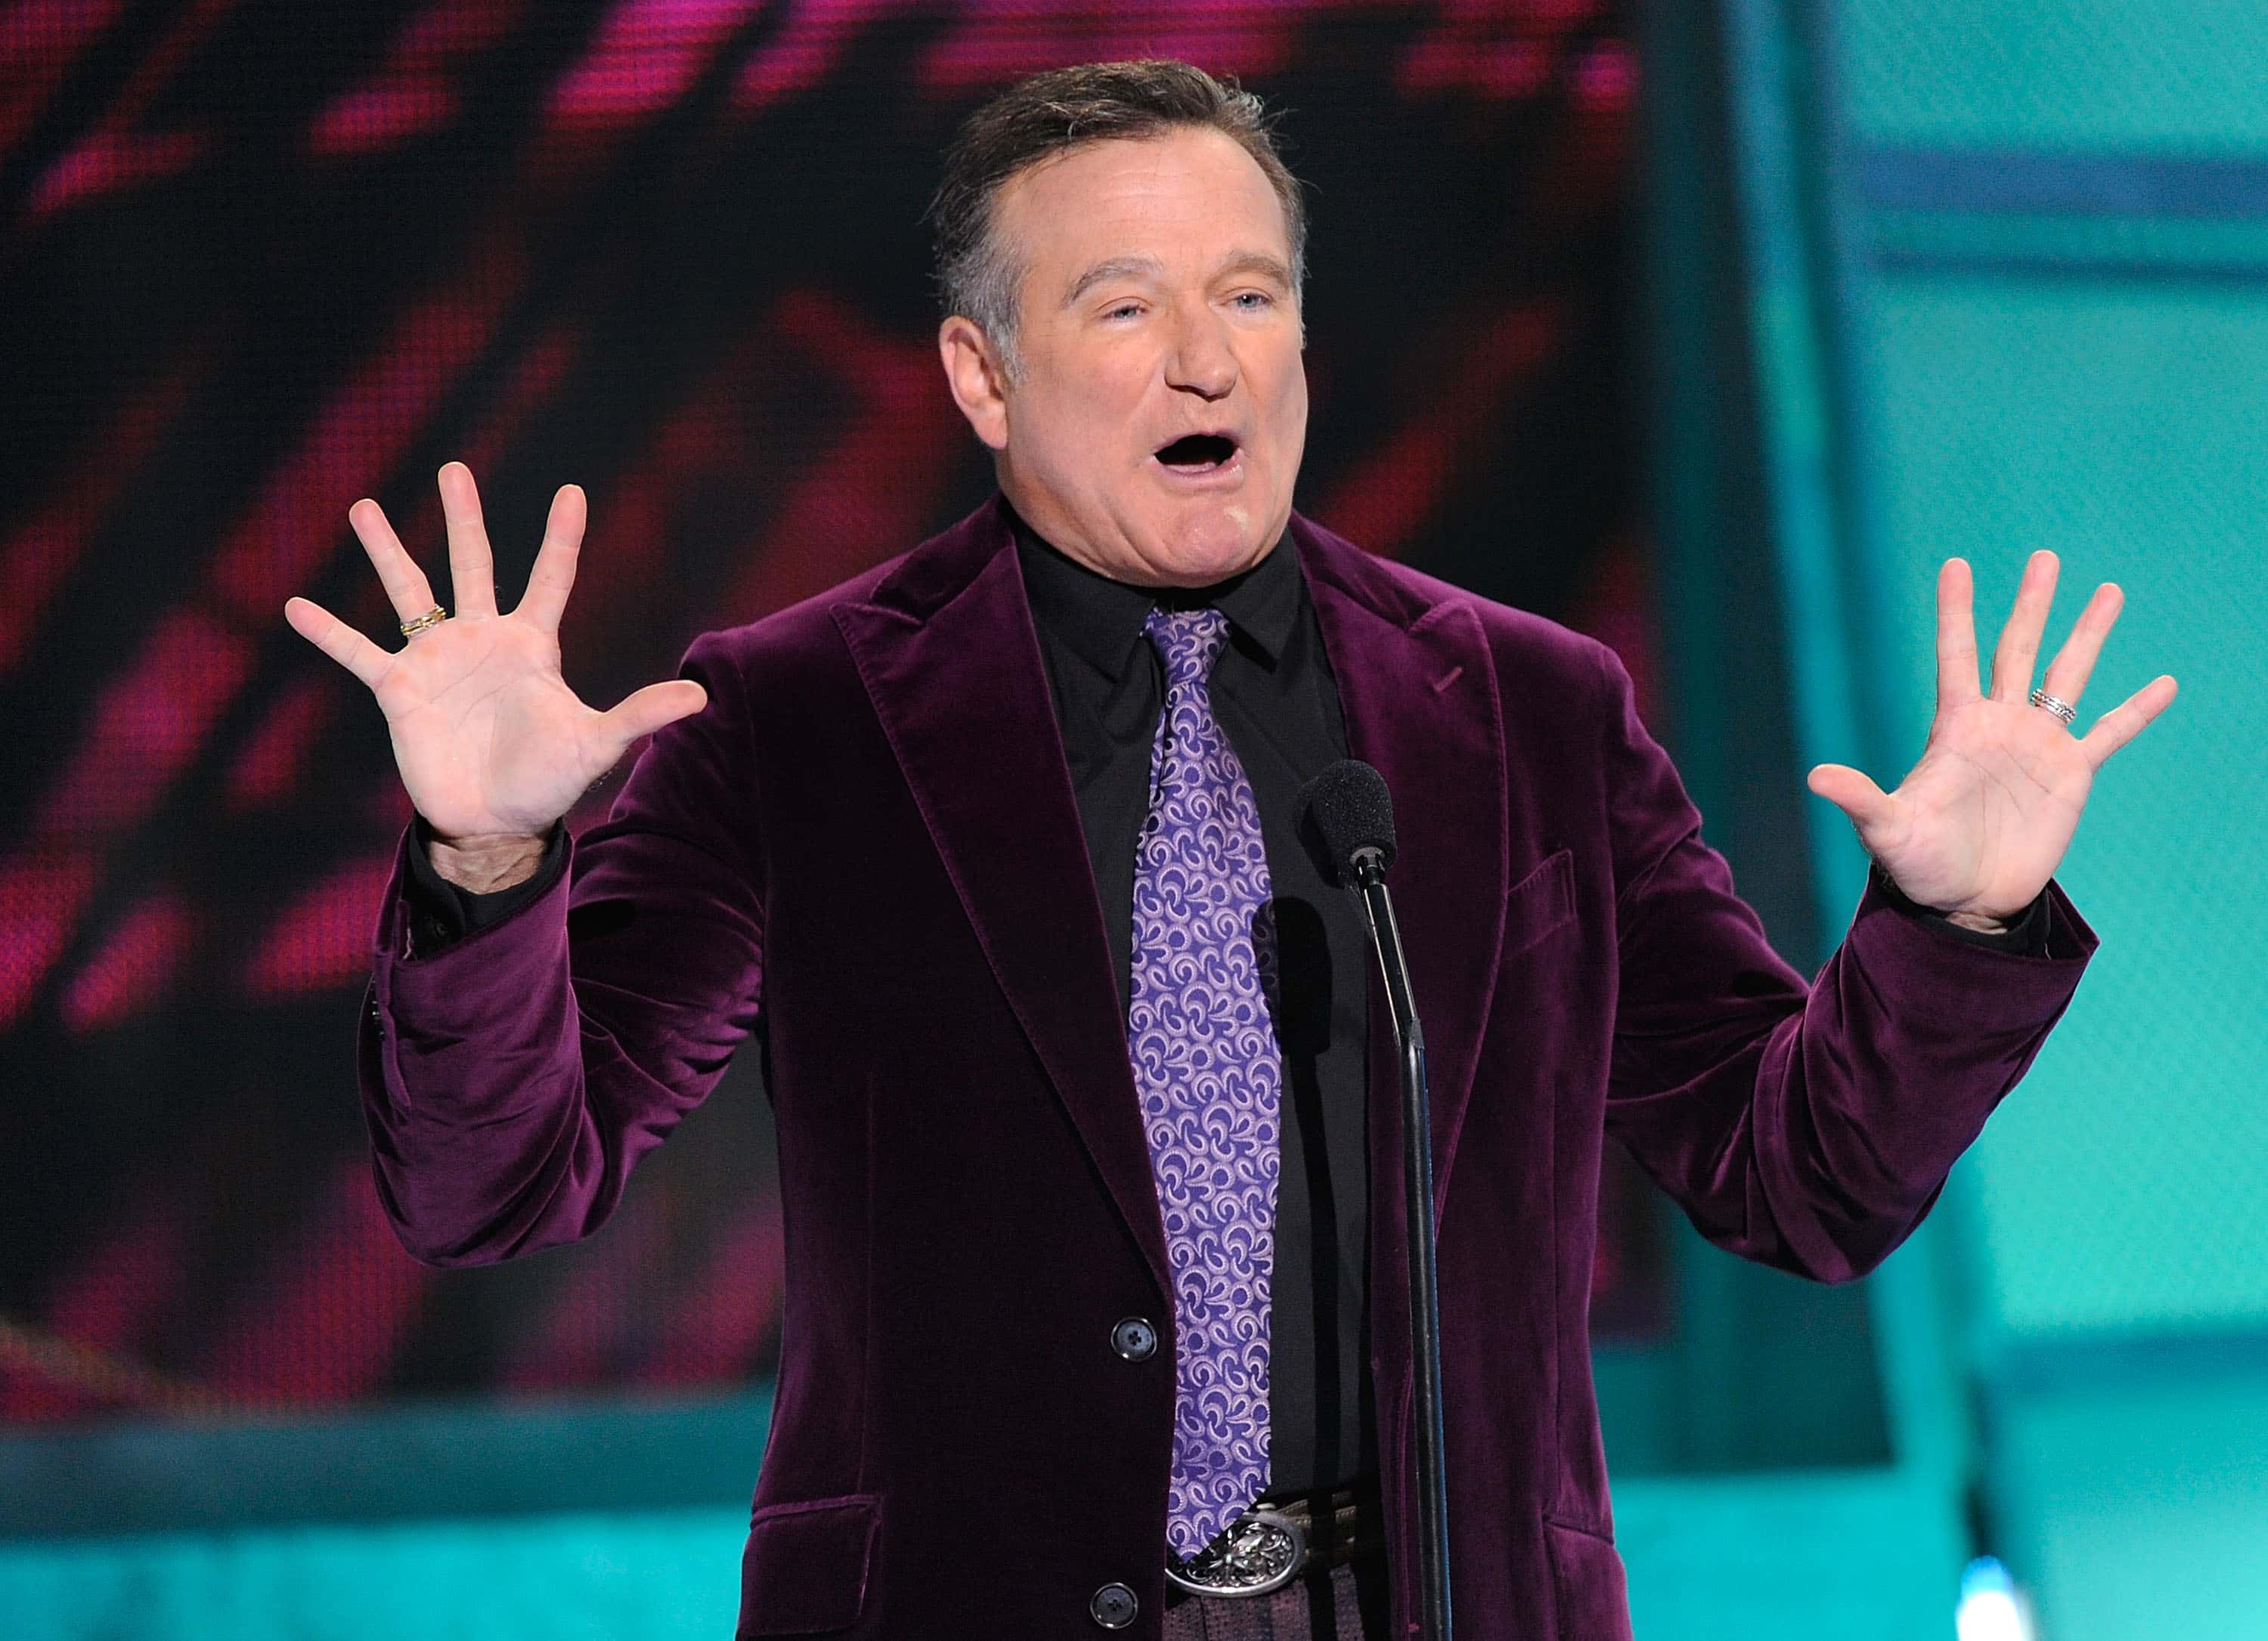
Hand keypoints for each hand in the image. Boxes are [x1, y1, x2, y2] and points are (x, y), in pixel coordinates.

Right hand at [284, 462, 706, 873]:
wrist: (493, 824)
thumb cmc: (547, 783)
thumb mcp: (595, 744)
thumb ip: (640, 714)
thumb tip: (701, 696)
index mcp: (531, 645)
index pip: (550, 578)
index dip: (561, 537)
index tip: (572, 490)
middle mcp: (482, 641)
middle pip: (473, 564)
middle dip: (464, 517)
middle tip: (454, 467)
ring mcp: (438, 661)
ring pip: (410, 593)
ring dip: (386, 551)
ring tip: (362, 506)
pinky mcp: (398, 691)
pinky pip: (358, 654)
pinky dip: (328, 632)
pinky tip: (295, 604)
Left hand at [1805, 550, 2176, 927]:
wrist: (1965, 902)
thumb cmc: (1920, 865)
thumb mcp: (1887, 831)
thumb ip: (1860, 799)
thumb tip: (1815, 777)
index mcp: (1956, 727)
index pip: (1957, 655)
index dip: (1956, 611)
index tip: (1957, 564)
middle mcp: (1999, 725)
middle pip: (2017, 649)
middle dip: (2032, 604)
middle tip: (2044, 556)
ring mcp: (2038, 746)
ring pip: (2067, 676)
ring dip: (2088, 634)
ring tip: (2110, 590)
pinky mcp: (2071, 776)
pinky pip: (2109, 734)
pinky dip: (2136, 711)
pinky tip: (2165, 684)